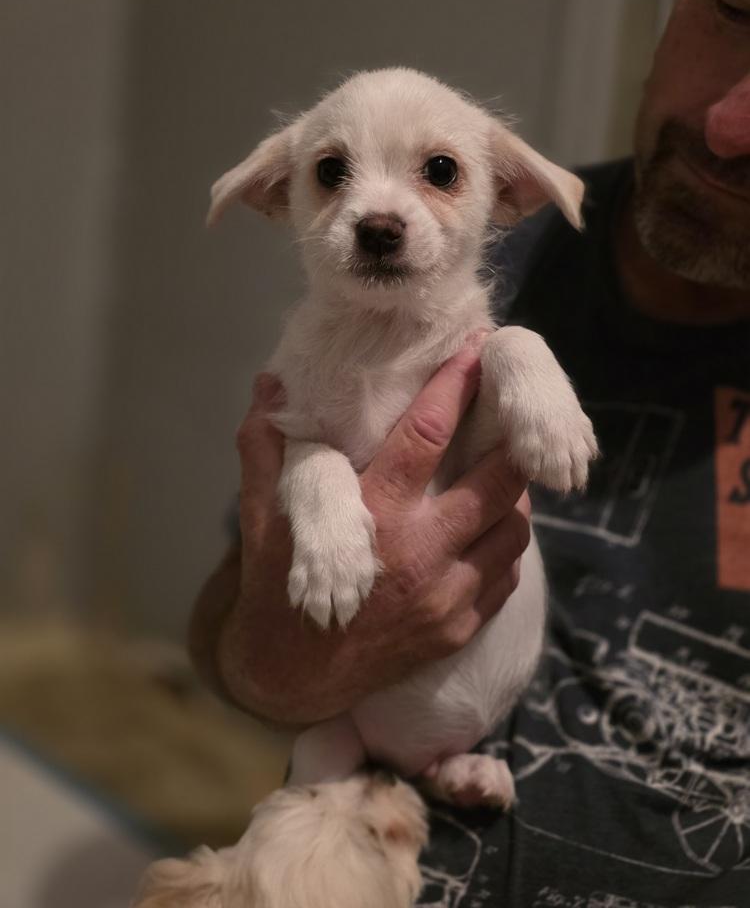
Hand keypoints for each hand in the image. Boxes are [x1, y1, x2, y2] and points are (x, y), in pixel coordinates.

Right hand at [192, 344, 529, 725]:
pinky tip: (493, 529)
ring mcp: (446, 596)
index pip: (428, 434)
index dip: (456, 386)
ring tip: (506, 474)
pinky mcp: (458, 629)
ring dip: (516, 496)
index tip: (477, 350)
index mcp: (374, 514)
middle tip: (518, 415)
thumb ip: (265, 447)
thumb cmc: (275, 583)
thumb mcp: (259, 514)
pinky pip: (507, 577)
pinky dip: (506, 546)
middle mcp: (420, 552)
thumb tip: (271, 384)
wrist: (289, 676)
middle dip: (515, 440)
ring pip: (513, 530)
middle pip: (497, 482)